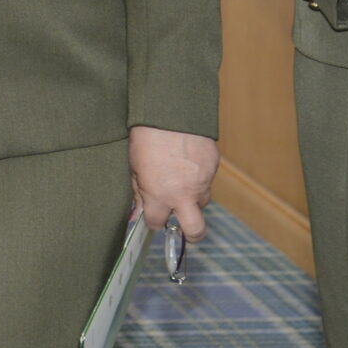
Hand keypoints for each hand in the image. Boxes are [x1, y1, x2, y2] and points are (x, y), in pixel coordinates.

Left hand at [130, 125, 216, 241]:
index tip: (153, 216)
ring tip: (180, 180)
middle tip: (184, 230)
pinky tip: (187, 161)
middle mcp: (184, 194)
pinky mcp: (213, 166)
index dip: (153, 220)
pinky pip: (207, 179)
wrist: (170, 112)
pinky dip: (198, 176)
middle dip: (191, 235)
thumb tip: (141, 208)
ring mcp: (202, 181)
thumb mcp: (134, 167)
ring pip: (202, 201)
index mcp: (159, 196)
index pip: (156, 223)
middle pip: (195, 230)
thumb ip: (140, 191)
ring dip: (192, 198)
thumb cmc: (146, 138)